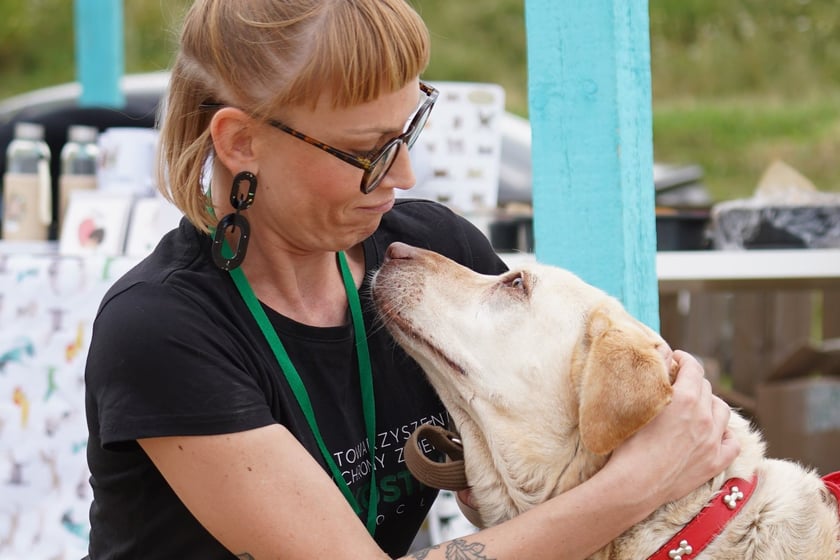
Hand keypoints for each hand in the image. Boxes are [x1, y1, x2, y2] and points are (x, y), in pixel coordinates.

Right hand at [607, 350, 739, 505]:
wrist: (634, 484)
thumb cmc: (628, 442)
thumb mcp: (637, 401)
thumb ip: (654, 373)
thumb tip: (663, 350)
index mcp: (685, 399)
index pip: (693, 368)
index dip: (685, 359)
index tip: (677, 358)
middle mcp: (704, 417)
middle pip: (706, 388)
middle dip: (694, 381)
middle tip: (679, 383)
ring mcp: (713, 441)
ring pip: (722, 411)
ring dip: (710, 403)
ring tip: (697, 406)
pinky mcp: (715, 462)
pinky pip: (732, 443)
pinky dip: (725, 434)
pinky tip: (715, 433)